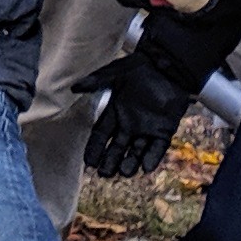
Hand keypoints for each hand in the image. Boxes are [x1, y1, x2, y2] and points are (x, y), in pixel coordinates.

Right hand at [83, 58, 192, 180]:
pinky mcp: (164, 130)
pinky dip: (152, 158)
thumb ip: (96, 81)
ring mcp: (147, 129)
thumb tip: (73, 88)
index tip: (89, 163)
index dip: (95, 149)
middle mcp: (129, 125)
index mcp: (115, 112)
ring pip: (136, 152)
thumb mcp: (115, 73)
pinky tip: (146, 168)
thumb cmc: (140, 67)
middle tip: (104, 173)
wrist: (167, 66)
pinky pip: (157, 148)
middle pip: (117, 148)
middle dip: (110, 161)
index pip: (101, 135)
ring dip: (130, 163)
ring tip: (124, 172)